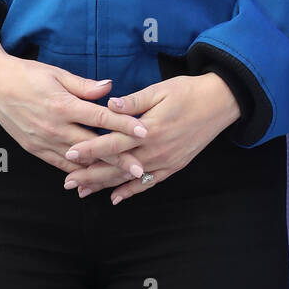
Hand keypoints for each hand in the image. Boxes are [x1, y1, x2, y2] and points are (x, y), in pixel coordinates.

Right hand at [0, 43, 151, 174]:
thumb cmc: (27, 75)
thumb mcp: (57, 73)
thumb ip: (85, 85)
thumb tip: (110, 88)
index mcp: (63, 105)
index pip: (100, 118)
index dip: (124, 125)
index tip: (144, 132)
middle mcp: (55, 127)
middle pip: (93, 146)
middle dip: (118, 158)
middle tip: (139, 168)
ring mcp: (44, 141)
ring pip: (78, 161)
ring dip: (100, 170)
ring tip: (121, 177)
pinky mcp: (35, 149)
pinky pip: (60, 164)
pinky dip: (78, 172)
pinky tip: (93, 178)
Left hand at [61, 72, 241, 202]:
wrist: (220, 103)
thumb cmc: (188, 92)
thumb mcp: (160, 90)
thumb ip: (134, 101)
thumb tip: (110, 106)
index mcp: (149, 129)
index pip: (113, 142)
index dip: (90, 149)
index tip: (69, 154)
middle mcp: (155, 149)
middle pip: (117, 166)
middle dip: (90, 175)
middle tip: (68, 183)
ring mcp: (165, 161)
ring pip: (129, 178)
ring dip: (105, 185)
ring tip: (84, 192)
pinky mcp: (174, 166)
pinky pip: (149, 183)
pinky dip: (131, 191)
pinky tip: (116, 198)